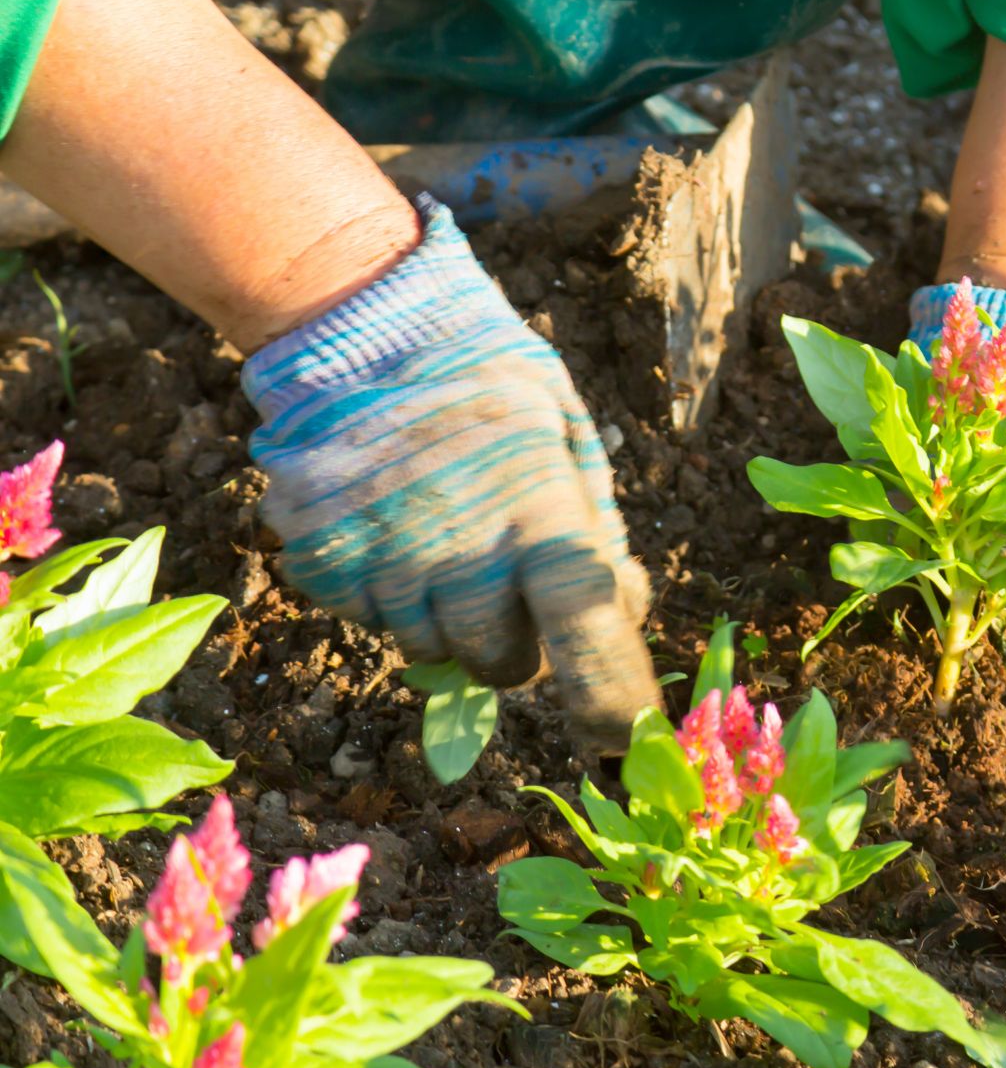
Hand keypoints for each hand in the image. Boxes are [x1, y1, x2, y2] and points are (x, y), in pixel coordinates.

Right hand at [243, 197, 661, 754]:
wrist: (360, 323)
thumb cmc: (486, 382)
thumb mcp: (567, 432)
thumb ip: (597, 525)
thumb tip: (624, 610)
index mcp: (538, 509)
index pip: (586, 629)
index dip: (610, 697)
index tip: (623, 743)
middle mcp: (458, 548)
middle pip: (505, 664)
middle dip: (518, 644)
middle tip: (508, 581)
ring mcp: (381, 558)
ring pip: (431, 650)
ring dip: (447, 618)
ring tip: (441, 532)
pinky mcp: (319, 559)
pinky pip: (366, 618)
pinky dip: (384, 592)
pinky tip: (390, 523)